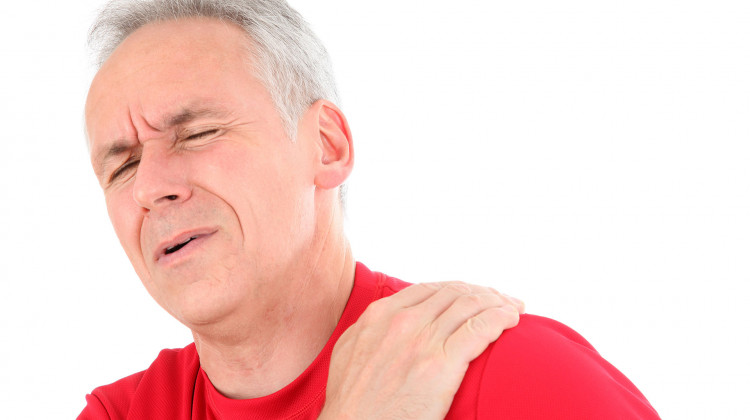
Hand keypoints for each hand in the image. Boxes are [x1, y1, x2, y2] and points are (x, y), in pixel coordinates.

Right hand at [319, 282, 524, 419]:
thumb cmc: (352, 404)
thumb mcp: (350, 353)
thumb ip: (371, 333)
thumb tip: (386, 326)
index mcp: (379, 316)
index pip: (430, 289)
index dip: (458, 288)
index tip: (473, 295)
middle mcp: (402, 321)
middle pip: (454, 292)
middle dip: (483, 292)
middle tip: (501, 300)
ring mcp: (422, 340)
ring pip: (471, 305)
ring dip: (498, 302)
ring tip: (513, 308)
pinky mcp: (441, 364)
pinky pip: (480, 328)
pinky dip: (501, 318)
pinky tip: (511, 320)